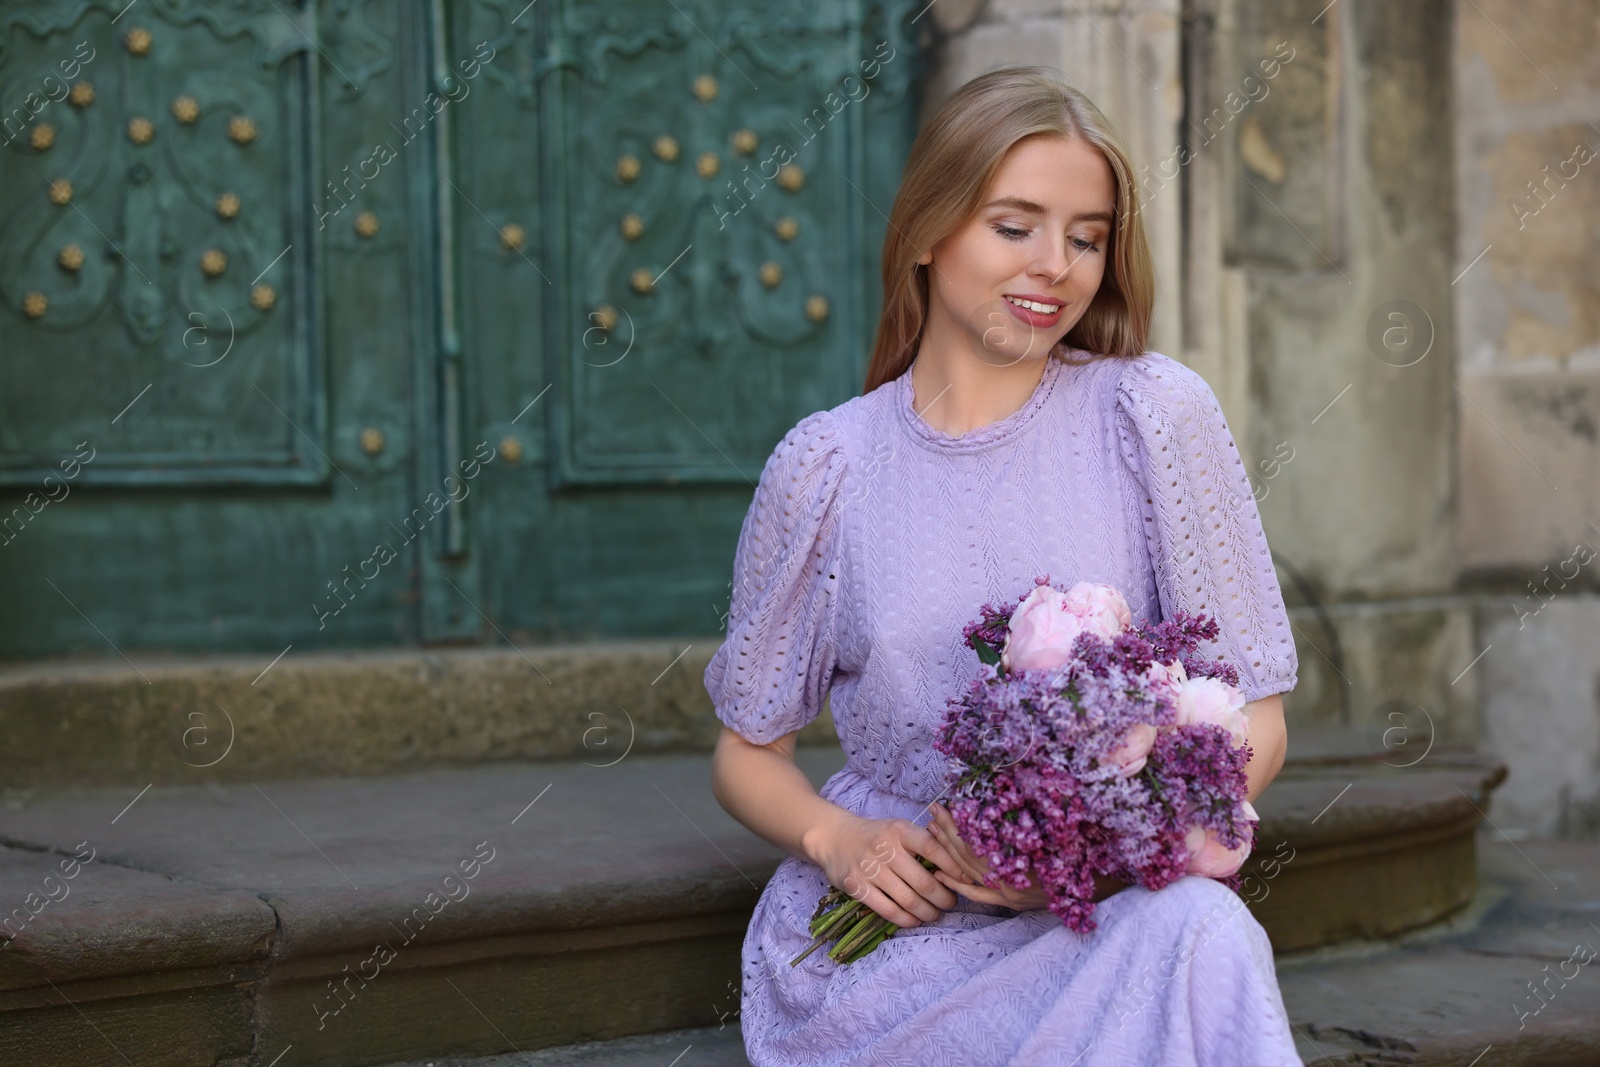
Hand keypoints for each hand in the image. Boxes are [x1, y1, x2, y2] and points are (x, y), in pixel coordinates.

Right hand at [805, 811, 966, 929]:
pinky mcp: (857, 887)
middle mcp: (885, 848)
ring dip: (928, 912)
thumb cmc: (876, 836)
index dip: (953, 866)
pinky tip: (915, 920)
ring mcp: (869, 869)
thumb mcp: (898, 829)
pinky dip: (906, 920)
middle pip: (923, 881)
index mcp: (899, 830)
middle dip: (943, 898)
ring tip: (935, 914)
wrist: (834, 838)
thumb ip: (923, 842)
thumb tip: (958, 866)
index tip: (966, 880)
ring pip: (908, 900)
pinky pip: (888, 910)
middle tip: (951, 903)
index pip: (932, 848)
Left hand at [926, 802, 1132, 909]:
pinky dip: (959, 884)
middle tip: (931, 810)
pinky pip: (979, 895)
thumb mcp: (1066, 821)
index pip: (978, 838)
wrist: (1106, 883)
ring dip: (948, 852)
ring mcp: (1011, 893)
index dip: (958, 821)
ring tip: (930, 830)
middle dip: (947, 830)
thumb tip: (1032, 774)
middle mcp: (1012, 877)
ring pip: (970, 872)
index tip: (944, 803)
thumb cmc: (1087, 848)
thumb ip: (1047, 800)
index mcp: (1020, 856)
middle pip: (969, 853)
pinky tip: (941, 874)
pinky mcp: (1014, 903)